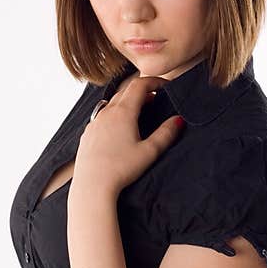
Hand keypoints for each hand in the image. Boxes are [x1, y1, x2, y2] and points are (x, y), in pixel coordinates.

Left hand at [73, 75, 184, 194]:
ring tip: (141, 113)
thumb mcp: (149, 152)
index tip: (166, 85)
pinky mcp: (87, 133)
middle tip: (157, 98)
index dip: (155, 81)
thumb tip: (178, 120)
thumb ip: (166, 133)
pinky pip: (102, 115)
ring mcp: (95, 122)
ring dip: (128, 101)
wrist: (91, 186)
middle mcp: (106, 112)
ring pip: (113, 102)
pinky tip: (120, 128)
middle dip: (143, 91)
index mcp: (123, 112)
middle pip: (126, 91)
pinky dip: (115, 113)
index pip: (140, 85)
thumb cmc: (121, 170)